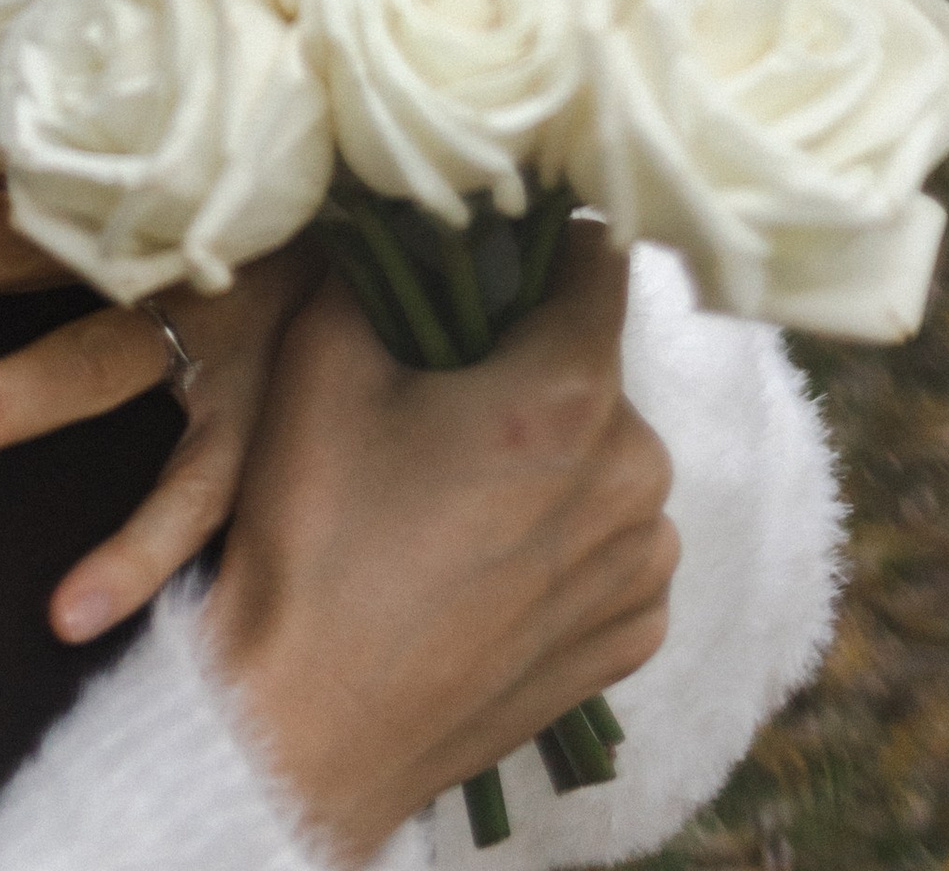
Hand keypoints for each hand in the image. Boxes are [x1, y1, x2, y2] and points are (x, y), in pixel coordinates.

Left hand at [0, 111, 316, 640]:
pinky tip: (61, 612)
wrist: (378, 197)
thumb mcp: (107, 144)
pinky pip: (195, 490)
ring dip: (2, 398)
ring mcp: (213, 317)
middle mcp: (151, 225)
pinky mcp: (259, 408)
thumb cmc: (197, 179)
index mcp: (95, 151)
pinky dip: (136, 551)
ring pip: (96, 358)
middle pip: (12, 237)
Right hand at [207, 228, 678, 860]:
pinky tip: (488, 555)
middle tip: (446, 389)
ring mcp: (643, 566)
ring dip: (556, 452)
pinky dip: (567, 533)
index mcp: (572, 394)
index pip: (600, 258)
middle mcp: (637, 475)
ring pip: (611, 457)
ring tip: (461, 486)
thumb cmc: (313, 535)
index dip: (545, 240)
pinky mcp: (634, 639)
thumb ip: (377, 270)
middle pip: (597, 365)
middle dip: (532, 359)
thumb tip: (404, 223)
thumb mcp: (321, 363)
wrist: (305, 724)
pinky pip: (616, 544)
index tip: (494, 251)